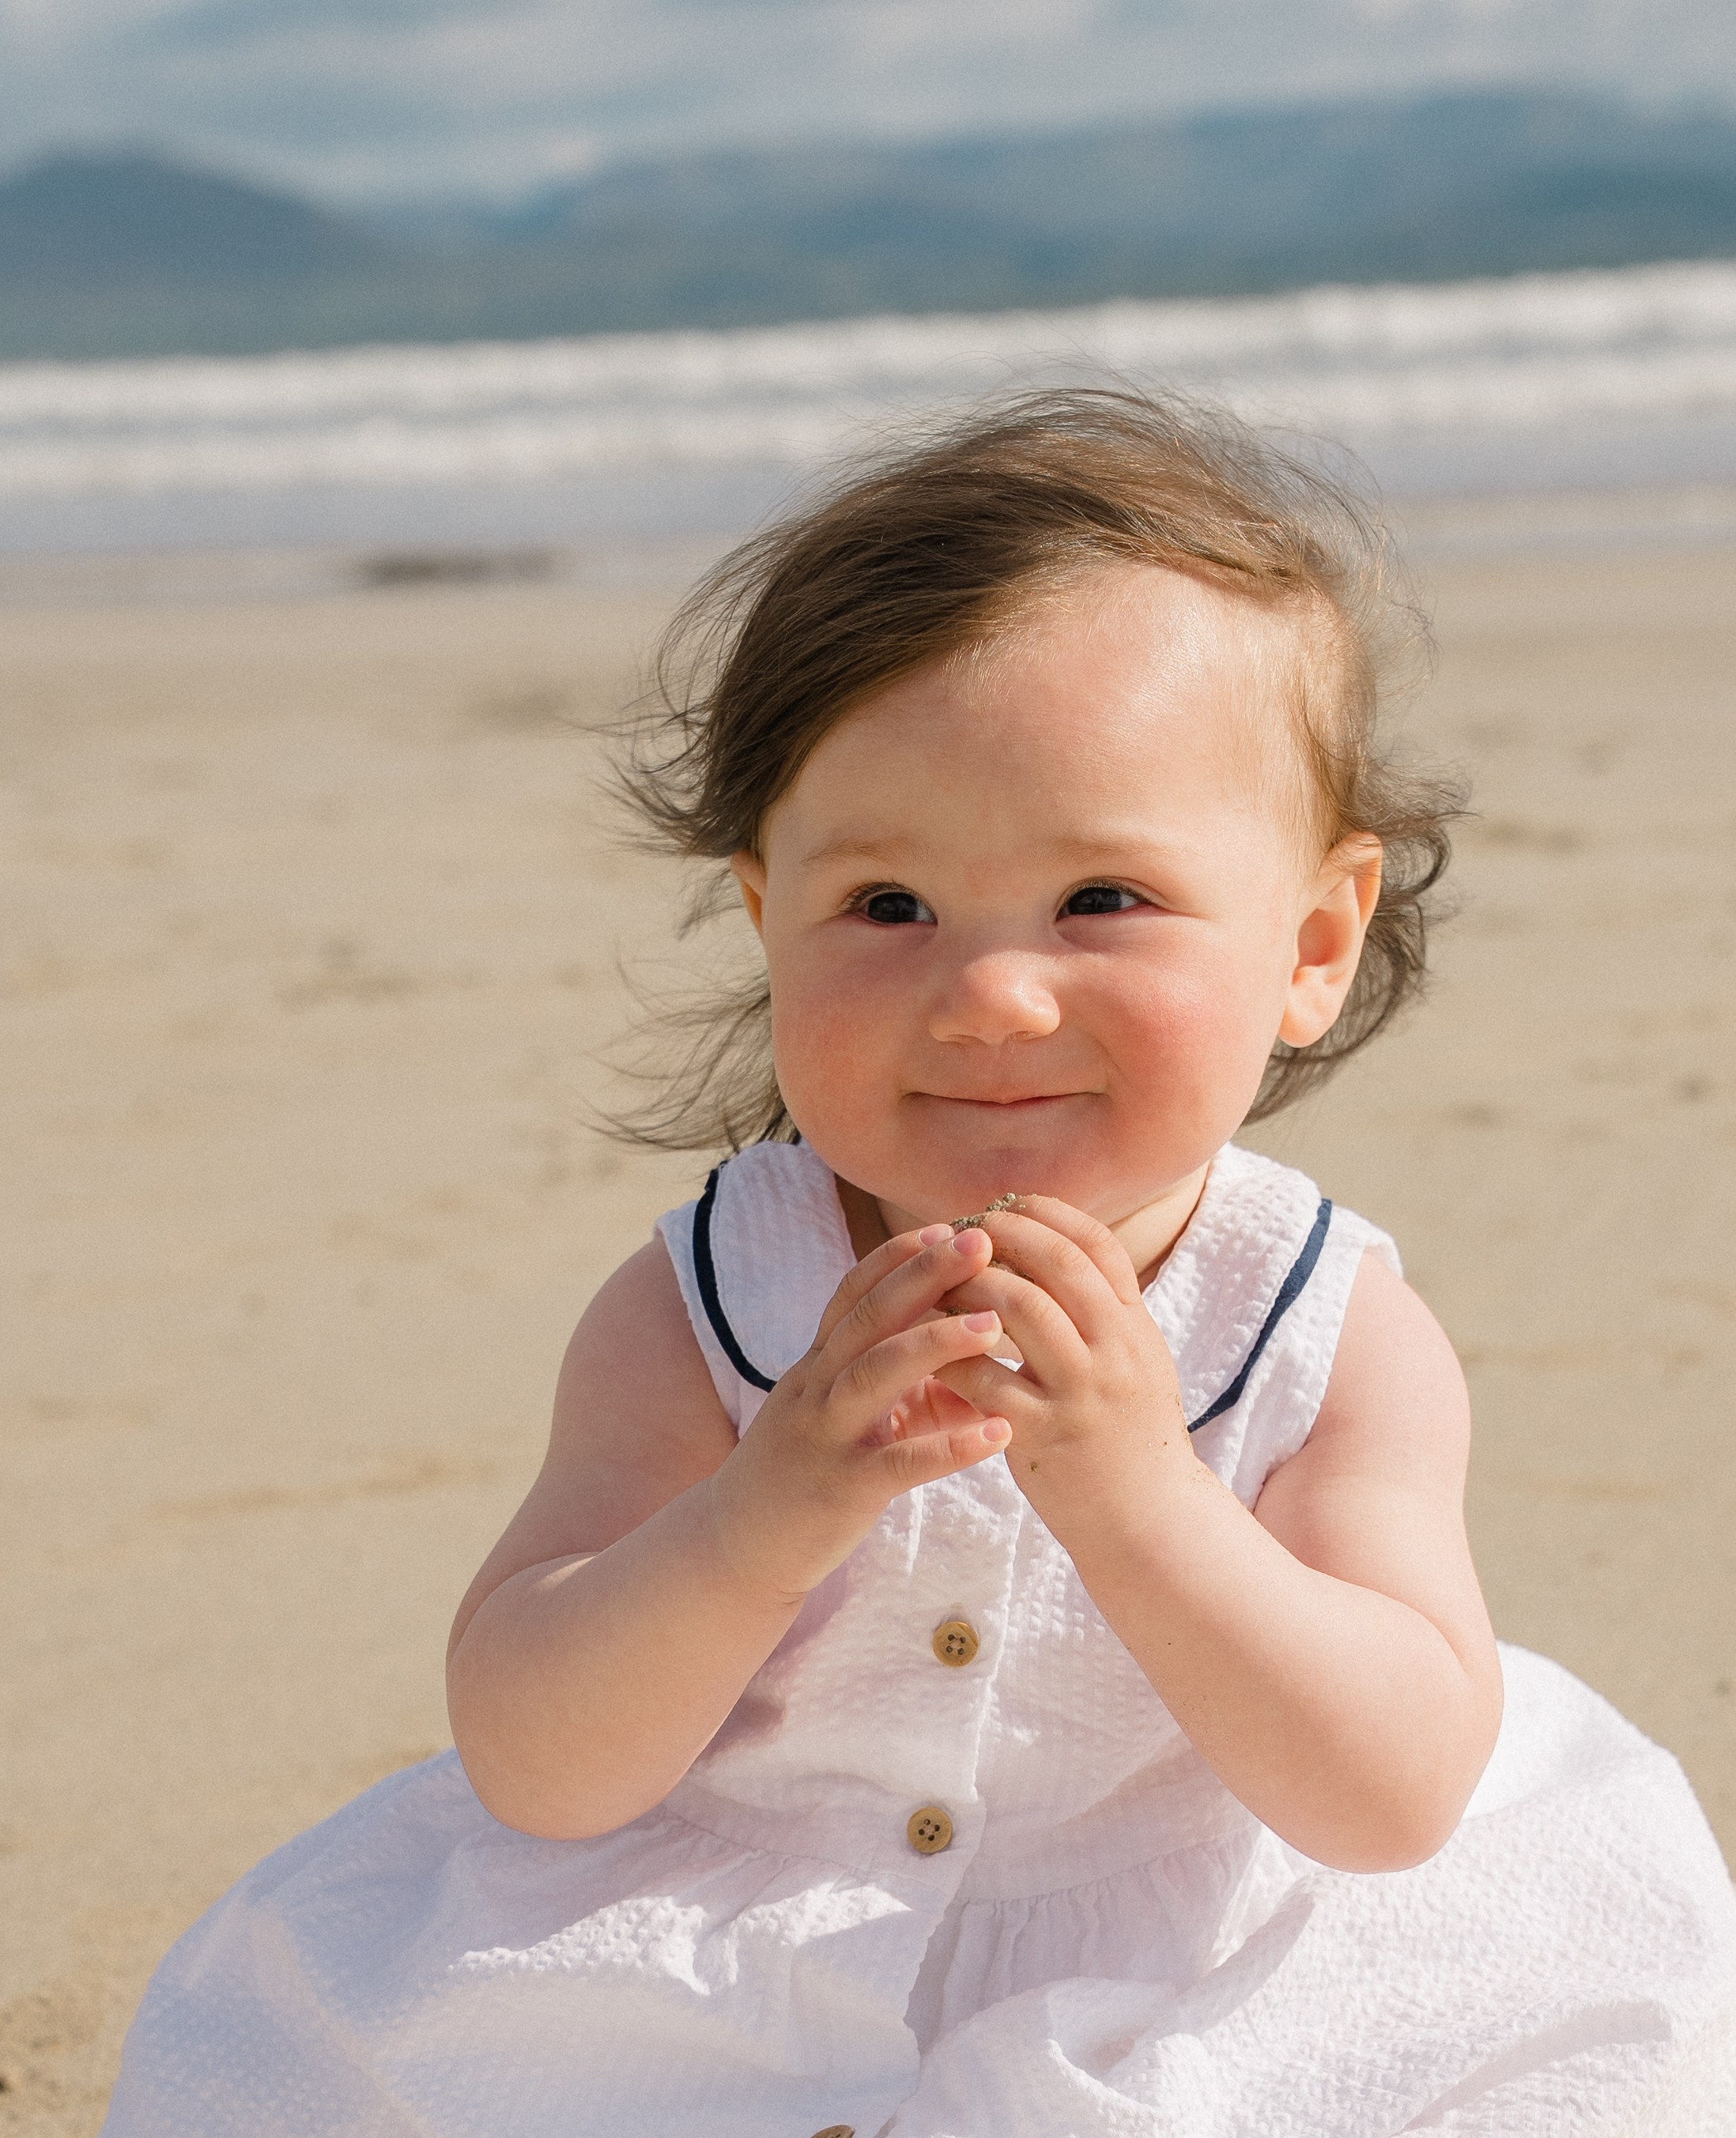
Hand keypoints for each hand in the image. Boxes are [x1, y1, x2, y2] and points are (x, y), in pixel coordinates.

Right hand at [704, 1222, 1012, 1602]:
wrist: (735, 1548)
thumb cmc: (803, 1473)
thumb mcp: (845, 1418)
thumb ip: (902, 1389)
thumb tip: (975, 1368)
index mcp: (817, 1365)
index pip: (852, 1293)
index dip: (896, 1258)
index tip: (946, 1226)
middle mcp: (816, 1388)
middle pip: (869, 1316)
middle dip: (924, 1274)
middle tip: (981, 1241)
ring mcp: (826, 1436)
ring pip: (876, 1374)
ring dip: (937, 1343)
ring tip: (995, 1324)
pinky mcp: (842, 1489)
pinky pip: (899, 1463)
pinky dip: (950, 1447)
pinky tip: (998, 1434)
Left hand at [933, 1197, 1196, 1533]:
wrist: (1148, 1520)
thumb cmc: (1130, 1435)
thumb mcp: (1137, 1360)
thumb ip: (1104, 1309)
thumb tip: (1056, 1247)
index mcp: (1135, 1326)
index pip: (1096, 1245)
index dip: (1047, 1214)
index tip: (1004, 1203)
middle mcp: (1116, 1350)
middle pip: (1058, 1264)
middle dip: (1002, 1237)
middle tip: (960, 1232)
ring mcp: (1081, 1392)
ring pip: (1021, 1310)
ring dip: (971, 1285)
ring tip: (938, 1283)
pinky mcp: (1043, 1435)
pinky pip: (984, 1380)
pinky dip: (950, 1355)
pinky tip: (926, 1347)